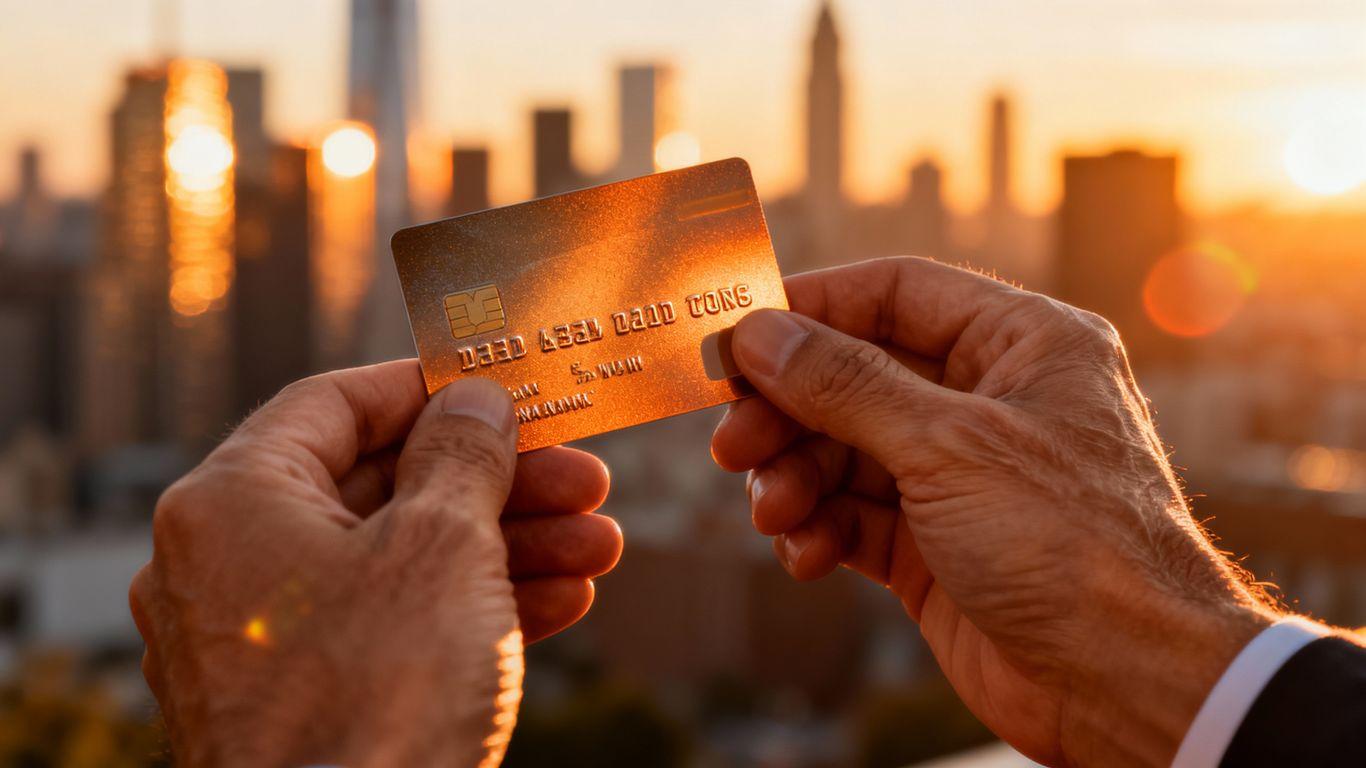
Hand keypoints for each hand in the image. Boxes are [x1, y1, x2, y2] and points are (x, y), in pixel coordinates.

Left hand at [129, 360, 621, 767]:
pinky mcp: (302, 701)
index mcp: (234, 501)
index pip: (334, 403)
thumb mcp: (441, 547)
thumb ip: (464, 457)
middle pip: (382, 487)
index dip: (429, 389)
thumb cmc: (376, 697)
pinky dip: (470, 610)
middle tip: (584, 479)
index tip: (503, 389)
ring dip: (506, 548)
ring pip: (399, 563)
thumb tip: (473, 402)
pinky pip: (390, 629)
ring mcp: (263, 641)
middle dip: (499, 484)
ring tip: (599, 547)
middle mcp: (230, 565)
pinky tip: (562, 602)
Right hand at [711, 257, 1275, 766]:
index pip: (896, 293)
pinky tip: (806, 553)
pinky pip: (856, 517)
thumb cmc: (1073, 545)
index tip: (737, 335)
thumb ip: (845, 384)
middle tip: (733, 445)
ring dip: (796, 478)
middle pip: (856, 376)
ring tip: (773, 513)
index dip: (812, 307)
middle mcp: (992, 401)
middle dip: (789, 411)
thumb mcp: (948, 446)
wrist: (1127, 686)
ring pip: (846, 451)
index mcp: (1023, 344)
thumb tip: (761, 332)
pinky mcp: (938, 545)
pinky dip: (820, 529)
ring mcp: (962, 477)